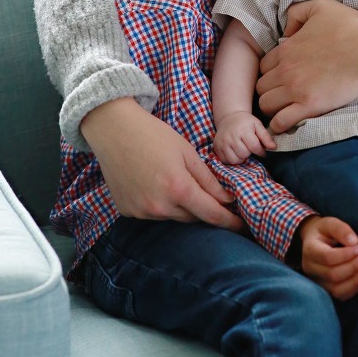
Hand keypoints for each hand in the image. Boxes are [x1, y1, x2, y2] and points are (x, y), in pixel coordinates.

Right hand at [82, 98, 242, 229]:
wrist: (113, 130)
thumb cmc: (153, 135)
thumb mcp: (187, 152)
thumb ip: (207, 179)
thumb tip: (226, 200)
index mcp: (178, 189)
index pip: (211, 214)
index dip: (229, 222)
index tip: (243, 226)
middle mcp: (159, 206)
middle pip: (192, 218)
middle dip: (204, 209)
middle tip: (214, 198)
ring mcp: (140, 212)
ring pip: (173, 217)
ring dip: (182, 207)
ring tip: (176, 182)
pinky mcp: (127, 211)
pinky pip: (153, 214)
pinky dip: (161, 205)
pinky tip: (156, 185)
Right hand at [213, 110, 276, 162]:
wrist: (229, 117)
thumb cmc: (246, 122)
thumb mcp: (258, 125)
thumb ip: (266, 137)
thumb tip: (273, 148)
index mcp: (243, 130)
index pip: (254, 147)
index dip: (261, 151)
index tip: (262, 151)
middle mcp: (231, 136)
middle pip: (244, 154)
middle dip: (249, 153)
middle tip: (249, 147)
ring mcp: (222, 142)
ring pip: (234, 160)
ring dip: (241, 158)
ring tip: (242, 150)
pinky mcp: (216, 147)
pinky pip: (225, 161)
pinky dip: (231, 159)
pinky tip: (235, 152)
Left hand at [257, 0, 357, 133]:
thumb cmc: (351, 26)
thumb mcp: (320, 6)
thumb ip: (296, 13)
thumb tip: (286, 31)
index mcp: (287, 49)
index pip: (263, 66)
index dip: (271, 72)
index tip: (283, 76)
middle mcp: (286, 70)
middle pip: (261, 87)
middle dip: (270, 90)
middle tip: (284, 94)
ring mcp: (296, 89)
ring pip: (265, 105)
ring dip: (272, 108)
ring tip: (284, 109)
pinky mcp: (310, 106)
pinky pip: (281, 121)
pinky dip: (279, 125)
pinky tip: (286, 123)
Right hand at [299, 216, 357, 299]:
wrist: (314, 241)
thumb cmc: (323, 231)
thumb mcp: (330, 223)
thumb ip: (341, 229)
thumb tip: (354, 242)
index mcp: (310, 250)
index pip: (328, 257)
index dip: (346, 255)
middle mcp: (310, 268)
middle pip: (333, 275)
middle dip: (354, 266)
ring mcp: (316, 281)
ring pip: (336, 289)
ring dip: (355, 280)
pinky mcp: (325, 289)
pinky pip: (340, 295)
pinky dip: (353, 288)